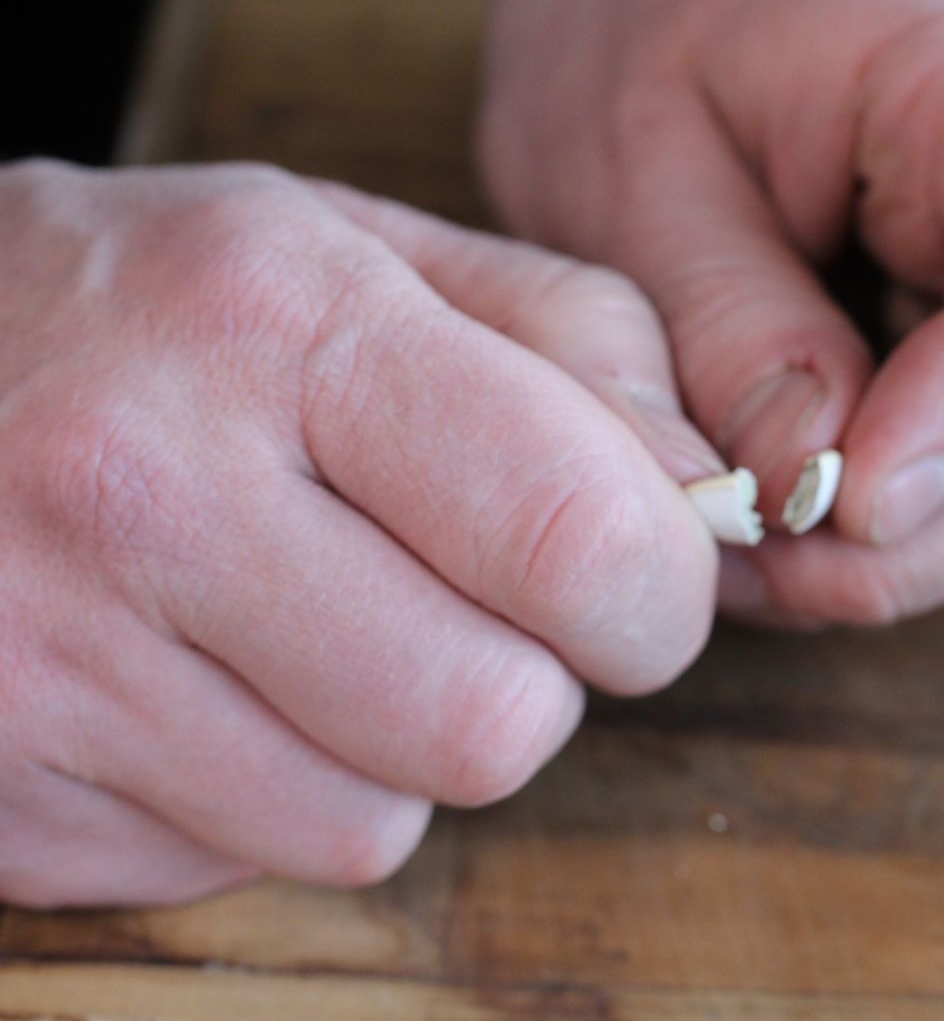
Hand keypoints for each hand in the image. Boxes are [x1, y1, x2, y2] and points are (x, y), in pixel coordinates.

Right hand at [0, 160, 718, 907]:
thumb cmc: (154, 303)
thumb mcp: (361, 244)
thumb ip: (573, 338)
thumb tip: (708, 496)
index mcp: (280, 321)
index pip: (577, 541)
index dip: (659, 593)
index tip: (636, 576)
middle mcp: (144, 493)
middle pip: (496, 727)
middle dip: (533, 682)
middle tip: (471, 604)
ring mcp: (46, 663)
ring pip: (375, 826)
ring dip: (395, 747)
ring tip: (314, 626)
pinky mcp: (2, 791)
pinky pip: (241, 863)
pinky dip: (270, 792)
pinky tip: (207, 680)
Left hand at [480, 0, 943, 625]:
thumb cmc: (641, 36)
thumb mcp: (633, 166)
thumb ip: (731, 325)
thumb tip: (819, 490)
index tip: (854, 494)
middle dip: (925, 527)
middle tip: (756, 554)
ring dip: (904, 548)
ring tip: (747, 540)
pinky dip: (893, 532)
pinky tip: (781, 515)